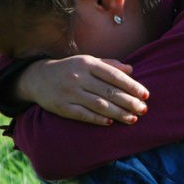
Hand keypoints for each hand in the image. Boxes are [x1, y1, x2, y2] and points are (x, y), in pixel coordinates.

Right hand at [16, 55, 148, 125]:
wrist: (38, 78)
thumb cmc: (70, 69)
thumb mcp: (88, 61)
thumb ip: (109, 65)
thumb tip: (131, 70)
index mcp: (87, 63)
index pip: (114, 75)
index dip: (131, 86)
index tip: (145, 95)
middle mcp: (78, 77)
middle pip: (109, 91)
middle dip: (129, 102)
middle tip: (144, 109)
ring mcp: (69, 92)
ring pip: (98, 104)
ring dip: (118, 113)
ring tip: (133, 118)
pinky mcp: (62, 107)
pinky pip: (83, 114)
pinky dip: (97, 119)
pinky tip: (111, 122)